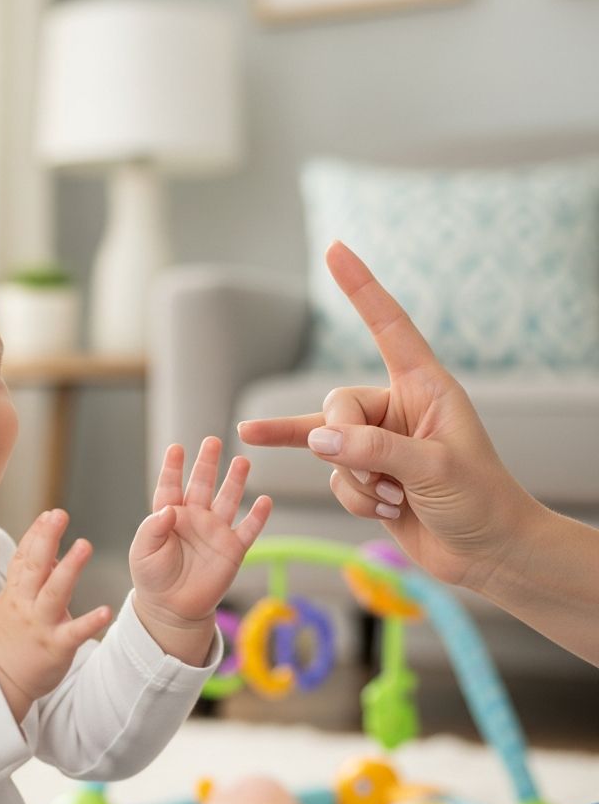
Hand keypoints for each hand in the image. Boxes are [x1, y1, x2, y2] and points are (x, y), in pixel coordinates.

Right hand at [0, 509, 110, 721]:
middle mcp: (26, 604)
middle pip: (35, 566)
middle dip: (46, 539)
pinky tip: (106, 611)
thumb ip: (30, 578)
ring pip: (55, 592)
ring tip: (85, 545)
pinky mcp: (56, 647)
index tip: (49, 514)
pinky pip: (74, 632)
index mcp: (15, 592)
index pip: (23, 556)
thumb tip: (53, 554)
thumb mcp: (11, 602)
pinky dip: (90, 622)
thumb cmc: (7, 638)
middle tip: (59, 515)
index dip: (36, 534)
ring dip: (70, 568)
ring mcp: (40, 625)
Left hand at [130, 437, 271, 664]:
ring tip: (242, 461)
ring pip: (227, 500)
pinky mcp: (232, 550)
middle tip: (212, 442)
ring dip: (235, 481)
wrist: (172, 609)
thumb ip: (152, 528)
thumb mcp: (143, 552)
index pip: (170, 486)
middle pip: (202, 484)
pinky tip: (265, 501)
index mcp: (169, 516)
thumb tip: (169, 508)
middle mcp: (194, 518)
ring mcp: (215, 532)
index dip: (173, 468)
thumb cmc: (153, 578)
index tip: (176, 448)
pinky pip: (248, 530)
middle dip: (207, 463)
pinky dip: (257, 516)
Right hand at [237, 241, 539, 591]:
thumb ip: (372, 450)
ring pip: (329, 446)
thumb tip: (316, 439)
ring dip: (355, 481)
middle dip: (344, 443)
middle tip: (376, 472)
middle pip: (337, 404)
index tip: (335, 249)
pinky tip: (389, 510)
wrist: (487, 554)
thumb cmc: (480, 501)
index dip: (361, 287)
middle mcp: (398, 409)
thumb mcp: (434, 470)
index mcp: (426, 387)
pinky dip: (355, 501)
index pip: (387, 326)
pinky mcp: (367, 476)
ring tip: (394, 498)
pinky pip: (334, 479)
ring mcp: (379, 444)